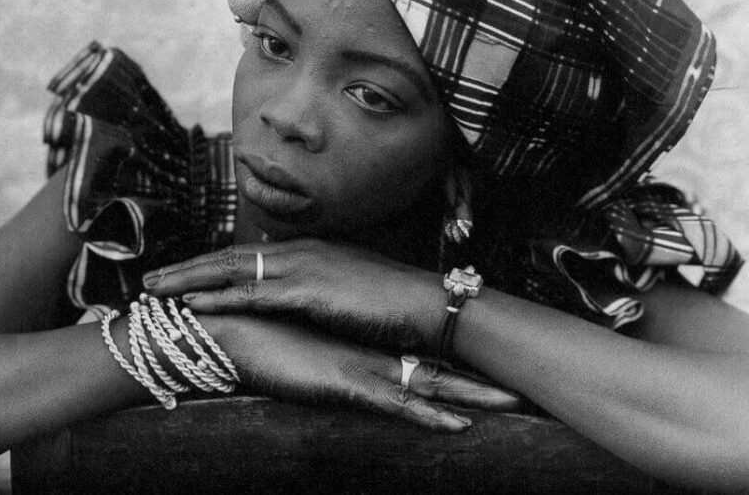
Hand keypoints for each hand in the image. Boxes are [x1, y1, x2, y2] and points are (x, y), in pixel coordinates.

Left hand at [144, 239, 440, 351]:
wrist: (425, 304)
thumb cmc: (389, 302)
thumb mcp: (345, 288)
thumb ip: (316, 287)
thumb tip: (294, 294)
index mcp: (305, 250)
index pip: (245, 255)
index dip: (208, 265)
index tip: (179, 275)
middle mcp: (297, 251)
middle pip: (227, 257)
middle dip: (185, 267)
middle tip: (149, 279)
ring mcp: (300, 268)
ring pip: (230, 271)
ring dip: (187, 279)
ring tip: (152, 289)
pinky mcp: (306, 292)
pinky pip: (251, 294)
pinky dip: (217, 297)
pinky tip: (190, 302)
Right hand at [202, 314, 519, 430]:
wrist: (234, 330)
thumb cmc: (262, 341)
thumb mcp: (300, 356)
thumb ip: (320, 359)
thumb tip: (330, 364)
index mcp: (363, 348)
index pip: (417, 356)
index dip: (454, 365)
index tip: (488, 373)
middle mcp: (370, 353)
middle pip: (436, 367)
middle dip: (480, 380)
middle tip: (522, 388)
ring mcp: (362, 367)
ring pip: (429, 383)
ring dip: (471, 396)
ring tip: (512, 403)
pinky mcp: (347, 382)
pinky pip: (397, 405)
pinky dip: (429, 417)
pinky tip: (459, 426)